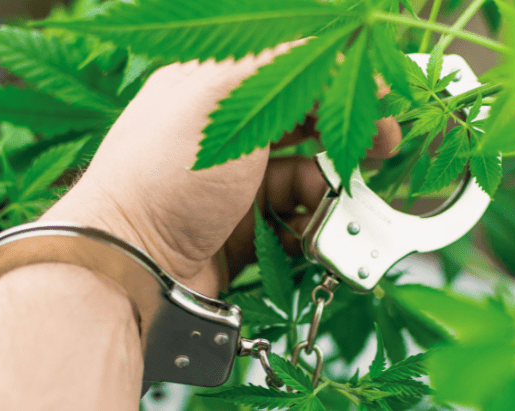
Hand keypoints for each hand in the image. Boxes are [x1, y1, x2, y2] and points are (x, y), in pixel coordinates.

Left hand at [42, 43, 401, 296]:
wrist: (131, 264)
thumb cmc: (166, 174)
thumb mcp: (223, 98)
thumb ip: (283, 63)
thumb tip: (339, 47)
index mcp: (214, 89)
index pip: (290, 71)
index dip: (337, 80)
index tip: (378, 96)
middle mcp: (224, 134)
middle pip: (302, 123)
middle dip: (344, 133)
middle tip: (383, 146)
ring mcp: (233, 185)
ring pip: (303, 175)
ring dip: (329, 187)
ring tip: (336, 204)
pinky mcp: (240, 228)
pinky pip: (291, 219)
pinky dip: (309, 224)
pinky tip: (311, 232)